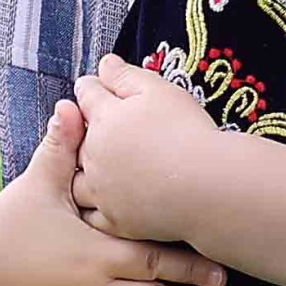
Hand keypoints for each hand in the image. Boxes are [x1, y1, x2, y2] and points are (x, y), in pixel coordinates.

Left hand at [71, 57, 232, 245]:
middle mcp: (95, 155)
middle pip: (76, 139)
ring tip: (100, 171)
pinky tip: (108, 202)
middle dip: (84, 132)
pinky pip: (94, 216)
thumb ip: (126, 76)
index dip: (92, 88)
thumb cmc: (188, 133)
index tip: (97, 88)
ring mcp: (103, 191)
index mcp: (104, 118)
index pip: (85, 94)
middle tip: (101, 131)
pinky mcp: (116, 221)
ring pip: (77, 182)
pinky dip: (95, 209)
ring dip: (82, 174)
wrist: (209, 186)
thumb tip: (104, 64)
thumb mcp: (159, 91)